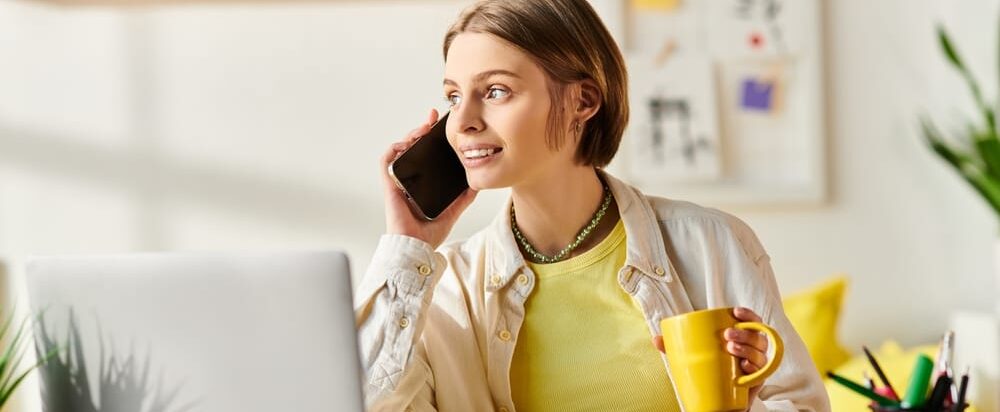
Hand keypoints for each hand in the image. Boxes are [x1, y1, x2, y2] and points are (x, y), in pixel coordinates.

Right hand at [380, 109, 477, 248]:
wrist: (416, 247)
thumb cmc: (429, 235)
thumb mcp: (452, 211)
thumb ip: (463, 198)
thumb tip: (477, 184)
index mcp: (422, 184)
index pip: (425, 156)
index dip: (431, 139)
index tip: (440, 126)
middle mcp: (409, 180)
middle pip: (413, 149)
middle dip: (421, 130)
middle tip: (432, 118)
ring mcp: (399, 182)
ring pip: (400, 151)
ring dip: (410, 136)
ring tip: (423, 129)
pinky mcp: (391, 185)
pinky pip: (386, 162)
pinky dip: (394, 149)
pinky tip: (406, 143)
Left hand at [651, 307, 769, 409]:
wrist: (715, 401)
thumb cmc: (706, 371)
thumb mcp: (691, 357)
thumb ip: (675, 347)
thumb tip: (655, 339)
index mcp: (739, 338)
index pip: (750, 321)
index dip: (747, 314)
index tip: (735, 312)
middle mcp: (752, 350)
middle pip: (757, 336)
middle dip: (744, 333)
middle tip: (727, 336)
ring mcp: (756, 366)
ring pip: (761, 353)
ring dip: (749, 349)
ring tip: (731, 350)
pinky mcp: (756, 382)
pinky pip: (762, 373)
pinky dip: (756, 370)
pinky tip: (744, 368)